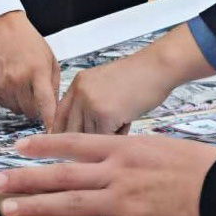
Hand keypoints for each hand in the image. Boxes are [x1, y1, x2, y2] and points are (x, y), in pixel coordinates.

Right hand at [0, 11, 60, 126]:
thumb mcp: (49, 59)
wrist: (2, 28)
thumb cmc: (29, 43)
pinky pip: (3, 105)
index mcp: (37, 71)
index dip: (50, 123)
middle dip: (35, 105)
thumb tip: (54, 111)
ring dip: (21, 102)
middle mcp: (18, 79)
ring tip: (20, 80)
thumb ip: (54, 86)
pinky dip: (8, 98)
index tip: (54, 137)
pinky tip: (9, 80)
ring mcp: (2, 84)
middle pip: (31, 112)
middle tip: (34, 88)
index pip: (46, 105)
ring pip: (17, 110)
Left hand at [0, 133, 215, 215]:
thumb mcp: (159, 148)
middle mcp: (118, 172)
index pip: (74, 143)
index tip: (20, 146)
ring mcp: (123, 200)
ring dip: (36, 206)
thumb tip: (108, 161)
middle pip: (61, 175)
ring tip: (8, 209)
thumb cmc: (199, 167)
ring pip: (70, 203)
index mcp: (124, 148)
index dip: (44, 145)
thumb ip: (129, 156)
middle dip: (26, 179)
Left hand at [52, 24, 215, 133]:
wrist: (157, 67)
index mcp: (77, 84)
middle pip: (69, 130)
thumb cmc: (137, 78)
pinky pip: (105, 139)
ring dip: (104, 137)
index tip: (68, 148)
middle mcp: (79, 92)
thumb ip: (88, 103)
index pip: (59, 116)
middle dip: (84, 141)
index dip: (62, 134)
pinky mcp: (105, 114)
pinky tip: (128, 121)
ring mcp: (90, 102)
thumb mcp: (104, 85)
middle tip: (103, 139)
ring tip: (122, 120)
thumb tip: (79, 133)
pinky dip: (117, 136)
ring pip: (89, 137)